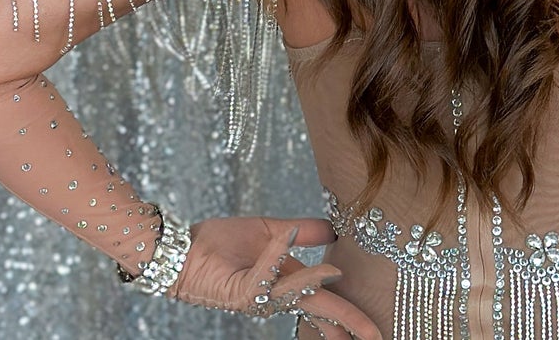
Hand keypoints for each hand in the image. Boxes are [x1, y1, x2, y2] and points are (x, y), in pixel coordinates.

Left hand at [167, 214, 381, 338]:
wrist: (184, 248)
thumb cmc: (219, 242)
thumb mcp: (269, 229)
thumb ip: (302, 231)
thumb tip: (335, 229)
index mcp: (284, 282)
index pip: (322, 299)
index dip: (346, 314)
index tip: (370, 331)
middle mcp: (274, 296)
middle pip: (317, 311)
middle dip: (344, 324)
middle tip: (373, 337)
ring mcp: (258, 298)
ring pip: (295, 295)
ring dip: (315, 282)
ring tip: (335, 270)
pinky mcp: (241, 292)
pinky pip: (265, 276)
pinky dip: (276, 255)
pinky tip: (282, 236)